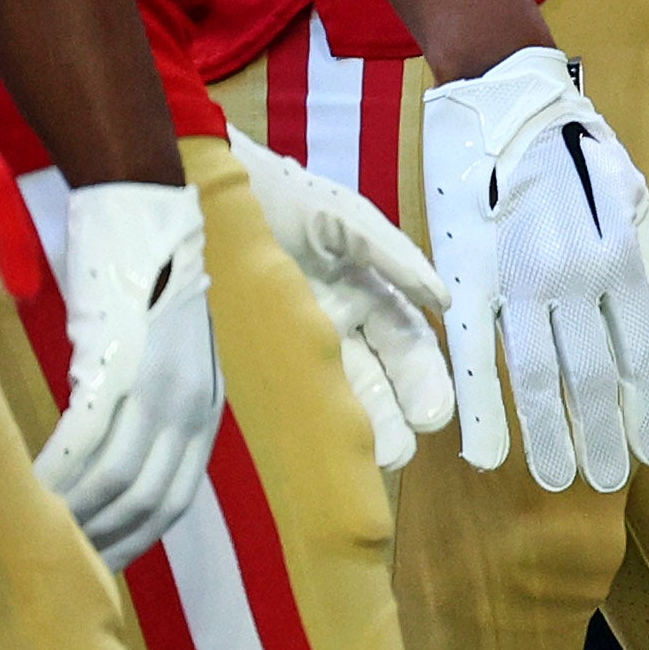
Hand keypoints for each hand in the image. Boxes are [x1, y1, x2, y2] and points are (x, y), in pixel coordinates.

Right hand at [36, 181, 222, 565]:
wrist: (142, 212)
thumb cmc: (139, 287)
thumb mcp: (158, 360)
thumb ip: (145, 414)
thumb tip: (106, 471)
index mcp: (205, 408)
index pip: (172, 500)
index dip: (131, 540)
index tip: (93, 567)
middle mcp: (191, 403)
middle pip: (144, 501)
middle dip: (97, 540)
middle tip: (51, 562)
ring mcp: (159, 384)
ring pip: (113, 478)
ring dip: (70, 513)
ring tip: (30, 531)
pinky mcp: (120, 362)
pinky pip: (84, 437)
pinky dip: (54, 471)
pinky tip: (25, 486)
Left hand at [225, 135, 451, 471]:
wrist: (208, 190)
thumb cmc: (283, 198)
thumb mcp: (344, 221)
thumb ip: (394, 256)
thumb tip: (441, 303)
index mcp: (362, 294)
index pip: (403, 346)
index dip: (420, 380)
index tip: (431, 417)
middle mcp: (331, 325)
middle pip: (370, 378)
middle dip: (387, 417)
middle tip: (393, 453)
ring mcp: (292, 341)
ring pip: (332, 389)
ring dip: (352, 425)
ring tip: (364, 459)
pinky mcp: (249, 352)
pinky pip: (283, 382)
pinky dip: (308, 406)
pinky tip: (322, 432)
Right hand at [419, 46, 648, 491]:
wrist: (508, 98)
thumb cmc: (579, 149)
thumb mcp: (633, 201)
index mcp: (621, 260)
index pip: (643, 354)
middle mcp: (578, 277)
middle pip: (594, 377)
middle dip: (603, 438)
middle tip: (607, 484)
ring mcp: (522, 278)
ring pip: (539, 376)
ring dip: (549, 435)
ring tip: (555, 481)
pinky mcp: (470, 274)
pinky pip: (476, 352)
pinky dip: (481, 406)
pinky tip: (486, 451)